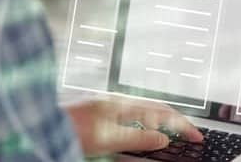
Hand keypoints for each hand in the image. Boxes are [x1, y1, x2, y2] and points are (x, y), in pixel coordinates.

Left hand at [63, 98, 203, 156]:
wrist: (44, 126)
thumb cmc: (72, 130)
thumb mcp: (109, 139)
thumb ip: (138, 138)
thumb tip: (163, 138)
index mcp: (123, 104)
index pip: (162, 112)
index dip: (183, 126)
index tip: (196, 137)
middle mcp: (118, 100)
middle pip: (156, 108)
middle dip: (177, 121)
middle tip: (191, 135)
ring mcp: (109, 104)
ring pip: (145, 110)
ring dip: (163, 120)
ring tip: (175, 132)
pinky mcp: (102, 111)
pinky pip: (134, 113)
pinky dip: (148, 121)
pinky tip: (146, 129)